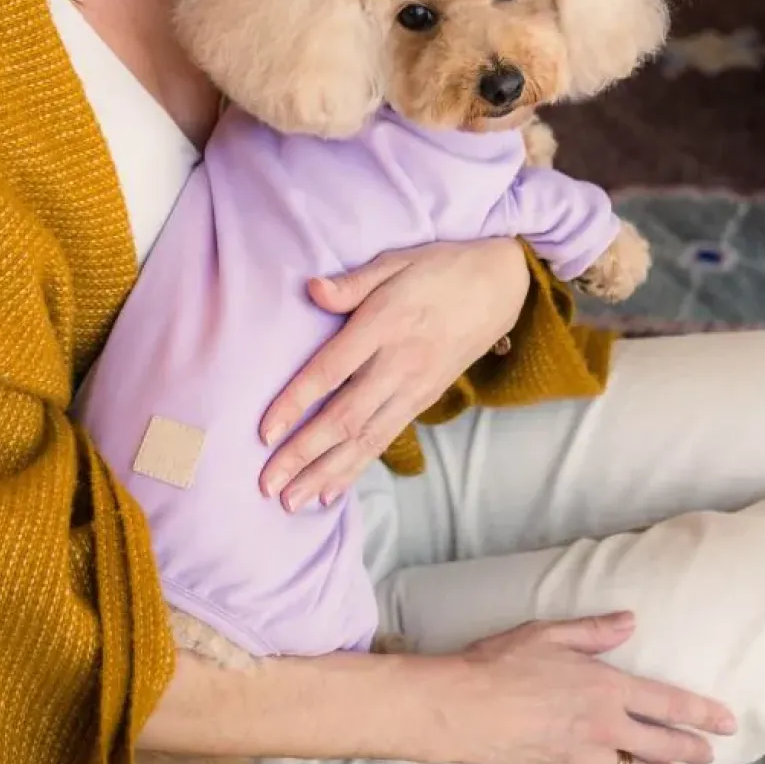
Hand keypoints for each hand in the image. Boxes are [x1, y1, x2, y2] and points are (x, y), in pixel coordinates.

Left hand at [258, 237, 529, 512]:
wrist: (500, 285)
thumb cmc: (440, 269)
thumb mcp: (395, 261)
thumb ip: (351, 283)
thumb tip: (311, 290)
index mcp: (385, 324)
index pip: (331, 370)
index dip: (296, 403)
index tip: (264, 432)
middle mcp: (399, 364)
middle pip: (345, 418)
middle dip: (303, 455)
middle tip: (267, 485)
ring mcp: (414, 388)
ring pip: (365, 440)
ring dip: (326, 473)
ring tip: (292, 501)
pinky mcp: (424, 400)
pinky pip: (385, 440)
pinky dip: (357, 468)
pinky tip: (331, 491)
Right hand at [417, 613, 736, 763]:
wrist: (461, 709)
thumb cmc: (500, 663)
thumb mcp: (548, 634)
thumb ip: (594, 630)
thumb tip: (630, 621)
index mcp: (605, 689)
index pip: (669, 704)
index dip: (702, 714)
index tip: (726, 722)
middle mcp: (604, 729)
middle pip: (663, 747)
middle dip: (692, 750)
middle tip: (709, 754)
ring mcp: (584, 759)